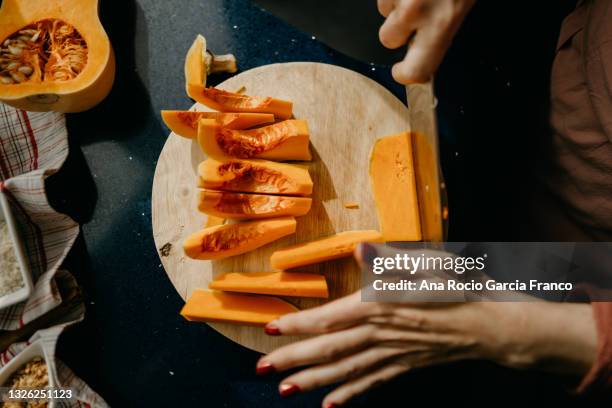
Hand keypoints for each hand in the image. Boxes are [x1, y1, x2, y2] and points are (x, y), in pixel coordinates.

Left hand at [257, 268, 596, 405]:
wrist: (495, 325)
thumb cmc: (462, 288)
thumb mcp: (429, 265)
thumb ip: (390, 262)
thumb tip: (360, 249)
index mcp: (383, 305)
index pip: (331, 317)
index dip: (299, 326)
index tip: (271, 331)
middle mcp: (382, 334)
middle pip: (330, 349)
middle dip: (294, 360)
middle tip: (262, 370)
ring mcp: (393, 354)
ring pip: (346, 370)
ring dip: (314, 382)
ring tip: (285, 391)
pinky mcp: (404, 365)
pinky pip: (372, 383)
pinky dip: (350, 395)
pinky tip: (331, 406)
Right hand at [378, 0, 475, 82]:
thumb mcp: (465, 4)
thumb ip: (444, 30)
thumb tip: (429, 48)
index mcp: (443, 22)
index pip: (414, 69)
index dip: (404, 74)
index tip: (401, 72)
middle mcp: (416, 9)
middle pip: (388, 39)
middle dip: (397, 30)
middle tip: (416, 16)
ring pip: (384, 11)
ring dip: (397, 4)